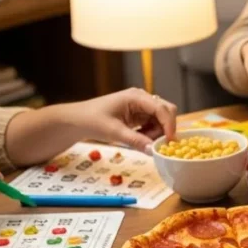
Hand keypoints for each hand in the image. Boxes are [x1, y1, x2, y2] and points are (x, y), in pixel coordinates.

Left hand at [5, 88, 177, 164]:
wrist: (77, 120)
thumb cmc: (92, 121)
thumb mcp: (114, 132)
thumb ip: (135, 140)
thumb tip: (154, 151)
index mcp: (136, 96)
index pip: (162, 108)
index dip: (169, 125)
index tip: (170, 142)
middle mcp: (142, 98)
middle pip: (166, 111)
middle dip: (165, 128)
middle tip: (157, 143)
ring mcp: (141, 106)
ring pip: (162, 119)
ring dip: (158, 133)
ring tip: (144, 141)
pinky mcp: (139, 114)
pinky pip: (154, 124)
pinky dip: (152, 133)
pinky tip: (141, 138)